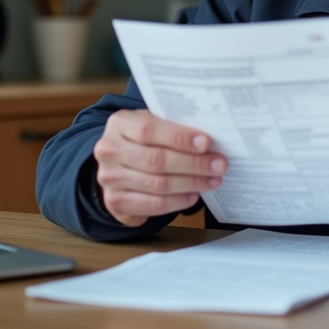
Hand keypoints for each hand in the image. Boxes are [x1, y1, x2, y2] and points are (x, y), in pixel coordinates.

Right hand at [92, 109, 226, 227]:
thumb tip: (208, 139)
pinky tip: (193, 195)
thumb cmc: (142, 140)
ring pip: (158, 185)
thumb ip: (173, 127)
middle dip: (193, 164)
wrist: (116, 163)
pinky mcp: (116, 202)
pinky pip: (153, 205)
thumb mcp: (151, 124)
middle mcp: (109, 150)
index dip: (179, 137)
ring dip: (190, 184)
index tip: (206, 142)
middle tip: (218, 165)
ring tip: (211, 181)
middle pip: (156, 160)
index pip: (149, 130)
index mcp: (119, 124)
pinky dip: (177, 202)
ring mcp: (110, 178)